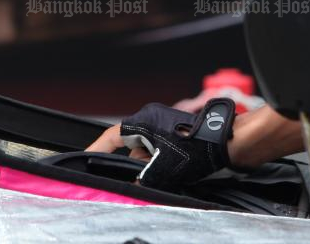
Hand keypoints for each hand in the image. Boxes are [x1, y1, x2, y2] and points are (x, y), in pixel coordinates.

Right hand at [83, 98, 236, 188]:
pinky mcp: (171, 135)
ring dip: (142, 167)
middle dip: (123, 165)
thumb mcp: (162, 169)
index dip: (96, 151)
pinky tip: (158, 177)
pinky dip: (153, 165)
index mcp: (142, 122)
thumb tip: (131, 188)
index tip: (84, 160)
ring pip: (141, 151)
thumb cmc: (196, 149)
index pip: (110, 138)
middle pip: (126, 146)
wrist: (224, 144)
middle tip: (116, 180)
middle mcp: (149, 121)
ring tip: (144, 180)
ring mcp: (161, 127)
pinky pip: (154, 151)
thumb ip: (141, 178)